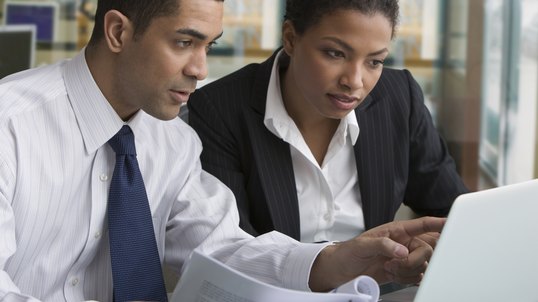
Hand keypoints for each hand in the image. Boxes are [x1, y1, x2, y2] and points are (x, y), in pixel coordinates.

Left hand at [308, 217, 444, 291]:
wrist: (342, 270)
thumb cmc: (349, 252)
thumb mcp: (363, 244)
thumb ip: (383, 244)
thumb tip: (402, 251)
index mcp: (396, 231)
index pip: (421, 224)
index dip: (438, 222)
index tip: (451, 222)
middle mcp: (403, 243)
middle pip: (427, 250)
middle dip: (413, 260)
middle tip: (395, 263)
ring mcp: (404, 258)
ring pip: (423, 266)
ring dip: (407, 271)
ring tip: (389, 268)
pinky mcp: (402, 272)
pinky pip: (417, 276)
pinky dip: (406, 279)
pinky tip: (392, 275)